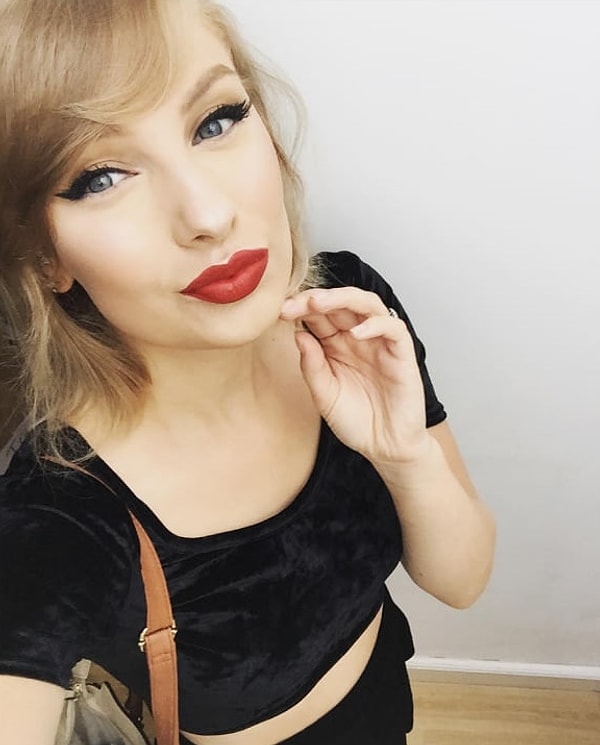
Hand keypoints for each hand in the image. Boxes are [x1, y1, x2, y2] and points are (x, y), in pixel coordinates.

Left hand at [280, 287, 430, 464]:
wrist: (385, 447)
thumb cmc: (356, 422)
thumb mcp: (324, 396)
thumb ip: (312, 366)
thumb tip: (298, 335)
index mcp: (335, 346)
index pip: (318, 316)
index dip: (300, 308)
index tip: (280, 311)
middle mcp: (357, 339)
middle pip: (340, 303)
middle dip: (316, 299)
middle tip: (295, 303)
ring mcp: (380, 343)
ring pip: (367, 305)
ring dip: (343, 299)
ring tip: (319, 304)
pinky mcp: (402, 354)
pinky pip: (393, 328)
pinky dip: (376, 325)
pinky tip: (357, 333)